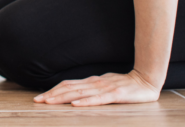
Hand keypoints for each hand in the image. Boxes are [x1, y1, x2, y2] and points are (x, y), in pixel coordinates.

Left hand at [33, 69, 160, 105]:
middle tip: (38, 101)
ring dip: (63, 98)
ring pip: (79, 93)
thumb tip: (73, 94)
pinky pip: (98, 99)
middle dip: (52, 95)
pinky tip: (75, 105)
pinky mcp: (116, 94)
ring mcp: (104, 88)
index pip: (67, 85)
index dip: (53, 91)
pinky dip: (85, 102)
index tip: (39, 97)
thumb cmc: (124, 84)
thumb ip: (90, 89)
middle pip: (69, 89)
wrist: (146, 80)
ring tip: (49, 102)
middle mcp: (94, 83)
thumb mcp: (103, 85)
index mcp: (90, 81)